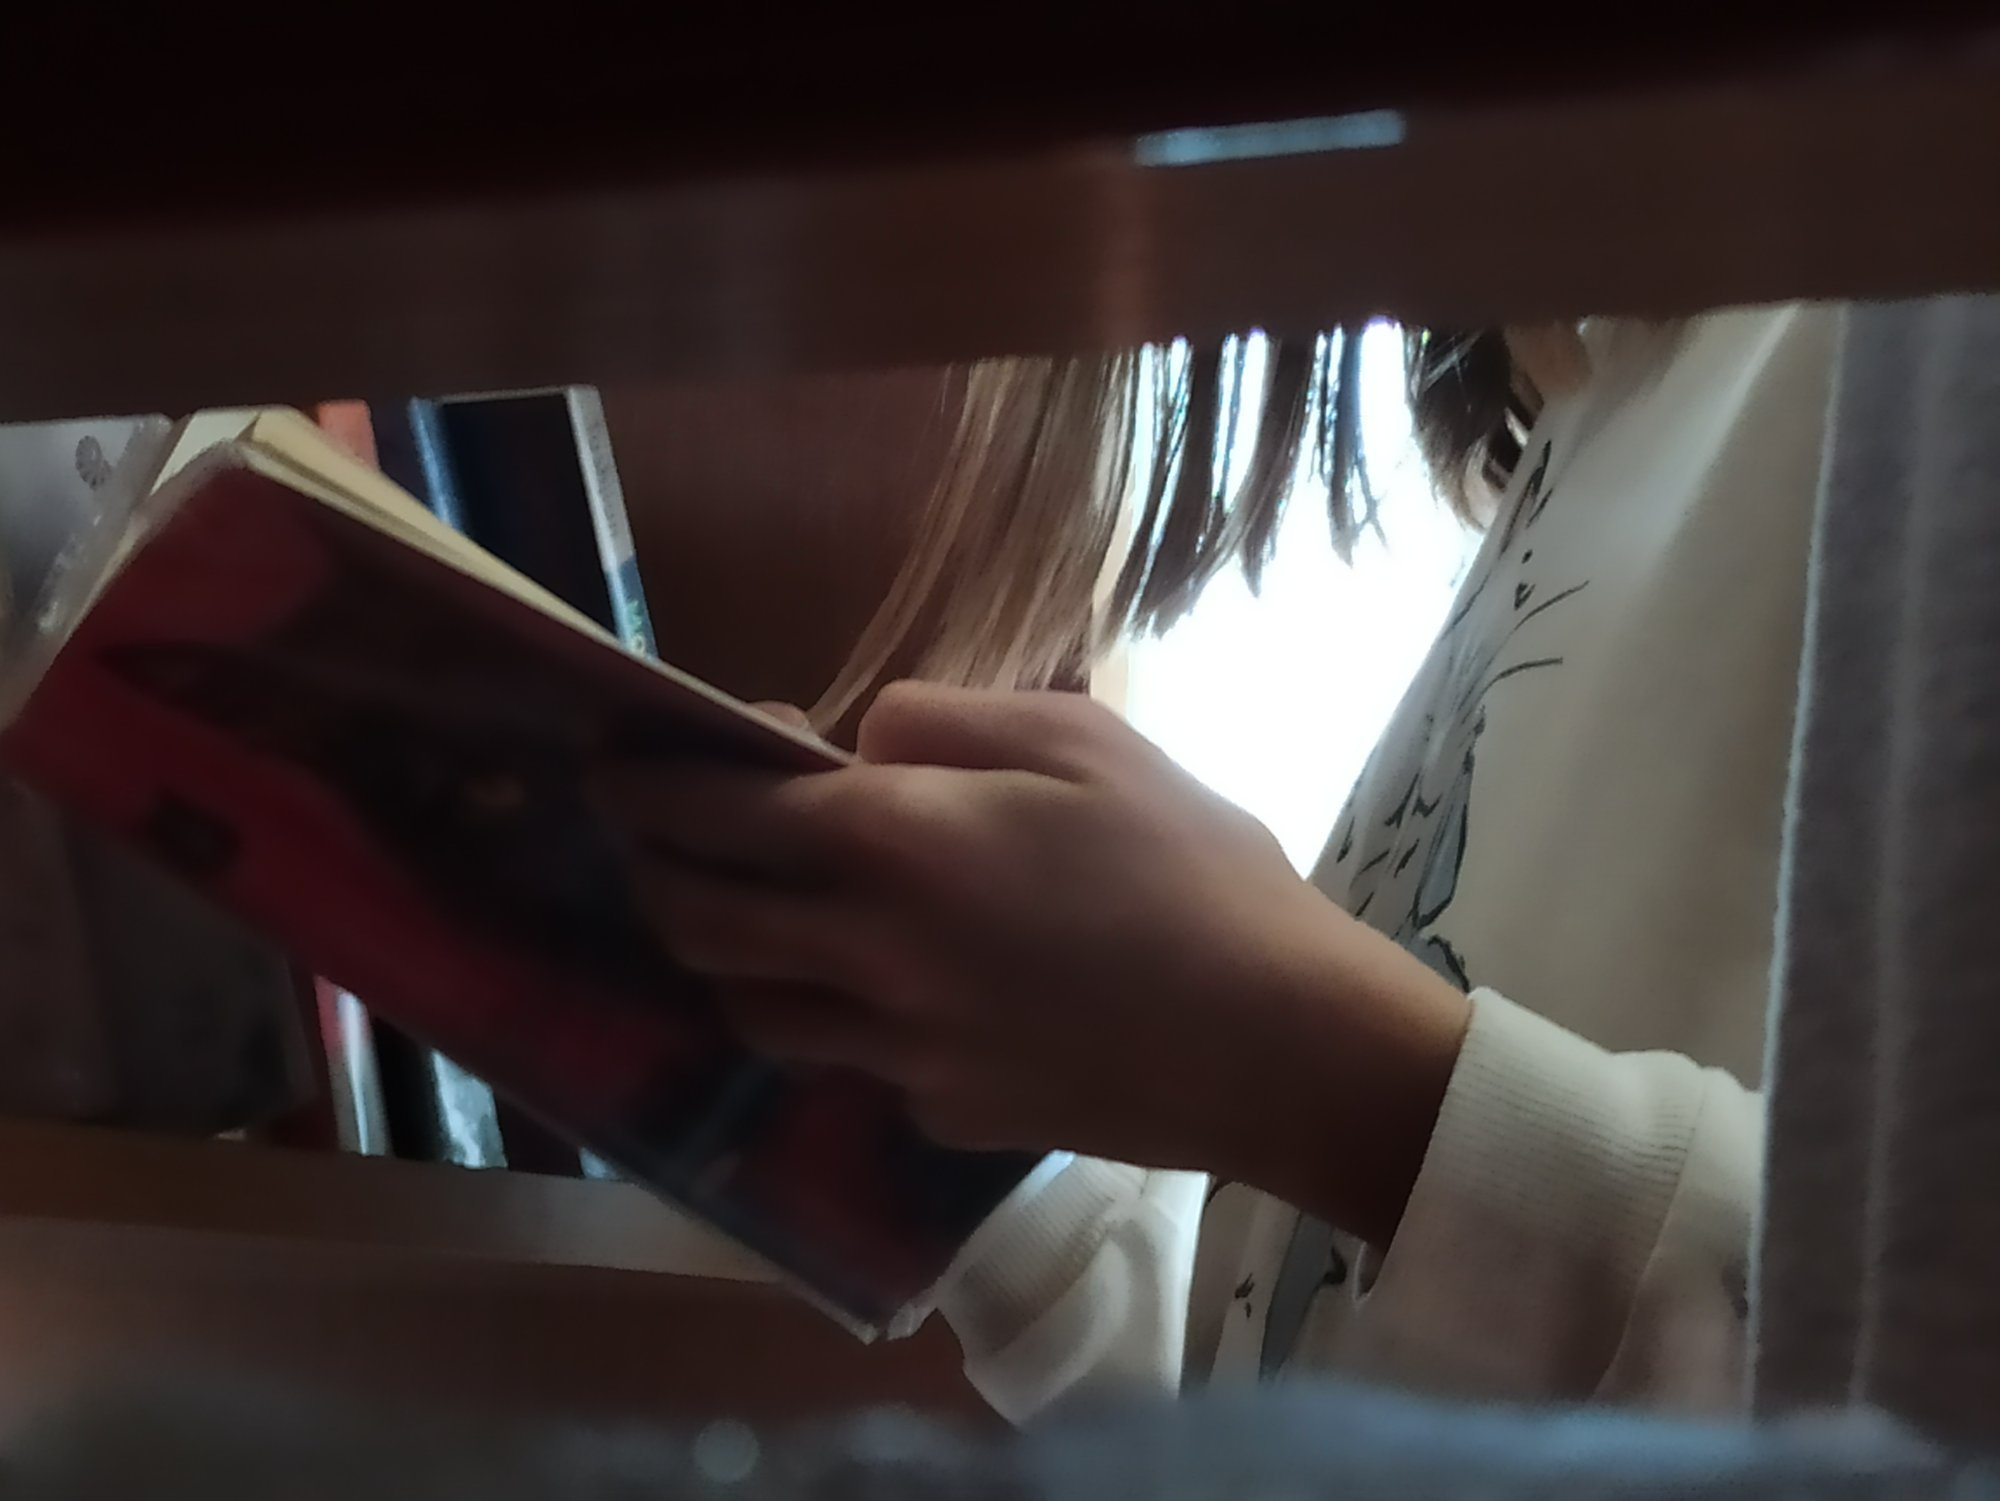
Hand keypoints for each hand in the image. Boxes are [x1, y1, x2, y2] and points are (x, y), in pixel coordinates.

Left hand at [600, 683, 1470, 1244]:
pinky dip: (832, 1020)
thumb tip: (859, 742)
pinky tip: (879, 994)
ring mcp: (898, 1052)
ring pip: (750, 1010)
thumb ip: (946, 722)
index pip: (719, 812)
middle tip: (654, 838)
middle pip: (701, 921)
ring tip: (745, 917)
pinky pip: (848, 1064)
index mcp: (899, 842)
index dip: (648, 786)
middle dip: (654, 870)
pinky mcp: (940, 1116)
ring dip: (723, 956)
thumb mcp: (1084, 738)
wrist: (1279, 1042)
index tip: (615, 766)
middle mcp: (868, 954)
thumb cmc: (1195, 867)